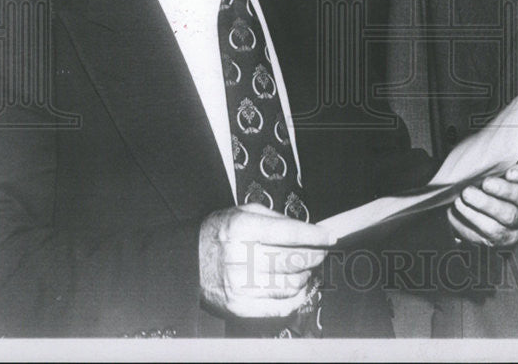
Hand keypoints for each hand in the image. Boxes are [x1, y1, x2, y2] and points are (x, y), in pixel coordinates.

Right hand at [199, 203, 332, 318]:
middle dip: (315, 255)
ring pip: (292, 284)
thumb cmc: (219, 233)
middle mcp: (241, 257)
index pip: (289, 233)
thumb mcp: (243, 212)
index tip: (330, 237)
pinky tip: (300, 287)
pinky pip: (281, 306)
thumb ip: (276, 219)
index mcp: (242, 229)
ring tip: (305, 268)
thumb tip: (309, 230)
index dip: (315, 236)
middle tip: (321, 252)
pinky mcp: (240, 306)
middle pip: (294, 260)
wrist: (186, 261)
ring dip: (306, 276)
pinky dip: (297, 297)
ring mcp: (240, 285)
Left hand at [448, 160, 517, 246]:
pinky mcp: (503, 238)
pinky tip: (458, 209)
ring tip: (465, 196)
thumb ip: (489, 159)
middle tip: (485, 183)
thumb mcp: (487, 166)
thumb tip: (480, 154)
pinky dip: (472, 220)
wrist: (468, 206)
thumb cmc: (479, 179)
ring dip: (485, 205)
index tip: (509, 172)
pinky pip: (490, 232)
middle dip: (504, 190)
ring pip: (508, 217)